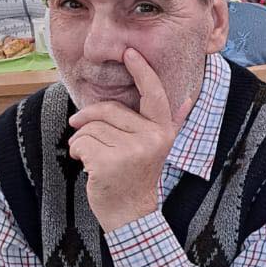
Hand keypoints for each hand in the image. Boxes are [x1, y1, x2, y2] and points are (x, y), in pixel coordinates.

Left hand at [68, 48, 190, 231]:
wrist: (131, 215)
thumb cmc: (137, 178)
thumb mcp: (157, 148)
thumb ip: (170, 122)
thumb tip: (187, 99)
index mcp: (162, 132)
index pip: (153, 95)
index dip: (141, 71)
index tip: (130, 52)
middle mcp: (151, 139)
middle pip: (108, 111)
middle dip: (88, 119)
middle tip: (80, 127)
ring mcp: (131, 152)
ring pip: (91, 128)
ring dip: (83, 141)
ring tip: (94, 158)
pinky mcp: (109, 163)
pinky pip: (82, 143)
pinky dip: (78, 153)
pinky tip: (88, 167)